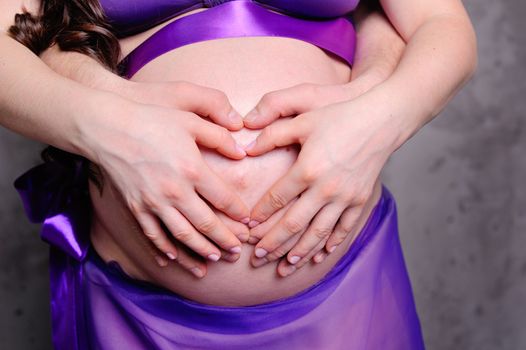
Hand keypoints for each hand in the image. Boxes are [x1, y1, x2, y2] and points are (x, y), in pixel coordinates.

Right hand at [84, 82, 249, 276]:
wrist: (108, 127)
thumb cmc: (152, 119)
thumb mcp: (190, 120)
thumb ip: (219, 136)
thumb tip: (242, 153)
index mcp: (193, 170)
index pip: (224, 199)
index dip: (239, 214)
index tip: (248, 223)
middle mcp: (175, 192)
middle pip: (206, 224)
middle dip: (225, 240)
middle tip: (237, 252)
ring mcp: (154, 203)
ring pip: (182, 236)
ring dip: (200, 252)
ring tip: (214, 260)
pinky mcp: (136, 208)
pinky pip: (153, 236)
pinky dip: (164, 250)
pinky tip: (172, 259)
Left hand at [243, 86, 398, 274]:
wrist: (382, 121)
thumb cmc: (340, 117)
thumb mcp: (303, 120)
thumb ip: (272, 134)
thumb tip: (246, 148)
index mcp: (307, 169)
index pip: (277, 199)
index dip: (260, 215)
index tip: (247, 228)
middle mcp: (325, 188)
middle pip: (294, 224)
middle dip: (273, 243)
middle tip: (258, 258)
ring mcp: (345, 197)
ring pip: (318, 233)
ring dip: (300, 252)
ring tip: (284, 267)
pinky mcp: (360, 200)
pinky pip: (343, 229)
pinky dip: (331, 244)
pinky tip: (320, 256)